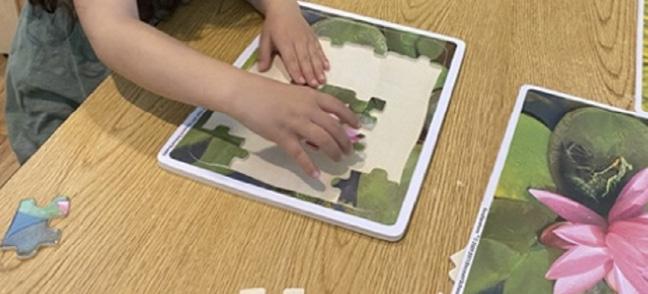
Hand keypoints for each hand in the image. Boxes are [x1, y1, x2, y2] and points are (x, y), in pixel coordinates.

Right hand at [228, 76, 359, 177]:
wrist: (245, 93)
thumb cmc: (266, 92)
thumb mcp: (294, 92)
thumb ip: (308, 103)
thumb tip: (323, 118)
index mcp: (311, 96)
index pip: (338, 107)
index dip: (350, 118)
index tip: (357, 127)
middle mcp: (307, 109)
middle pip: (334, 127)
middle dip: (344, 141)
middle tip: (348, 150)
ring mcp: (295, 123)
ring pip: (322, 140)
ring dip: (333, 152)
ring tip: (338, 159)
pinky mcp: (282, 136)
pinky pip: (300, 154)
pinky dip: (309, 166)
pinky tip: (316, 174)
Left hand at [257, 1, 328, 87]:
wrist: (284, 9)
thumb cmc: (274, 25)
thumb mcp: (265, 39)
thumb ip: (263, 55)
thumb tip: (261, 69)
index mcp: (284, 42)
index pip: (291, 59)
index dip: (296, 71)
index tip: (300, 82)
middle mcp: (297, 40)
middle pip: (304, 59)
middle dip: (310, 73)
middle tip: (314, 85)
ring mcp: (307, 39)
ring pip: (314, 56)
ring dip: (318, 69)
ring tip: (322, 80)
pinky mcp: (313, 37)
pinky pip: (319, 49)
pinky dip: (323, 58)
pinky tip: (326, 67)